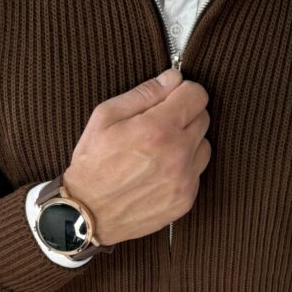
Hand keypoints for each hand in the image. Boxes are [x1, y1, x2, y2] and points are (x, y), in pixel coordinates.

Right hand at [63, 67, 210, 245]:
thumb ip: (144, 93)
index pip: (197, 95)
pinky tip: (159, 171)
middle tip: (159, 125)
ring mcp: (184, 180)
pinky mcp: (186, 200)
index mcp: (158, 129)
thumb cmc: (92, 164)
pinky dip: (184, 168)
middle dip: (184, 115)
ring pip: (204, 146)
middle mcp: (178, 155)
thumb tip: (172, 78)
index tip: (171, 97)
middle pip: (203, 118)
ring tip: (159, 150)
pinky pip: (197, 173)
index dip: (183, 91)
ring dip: (188, 143)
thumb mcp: (105, 117)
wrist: (88, 213)